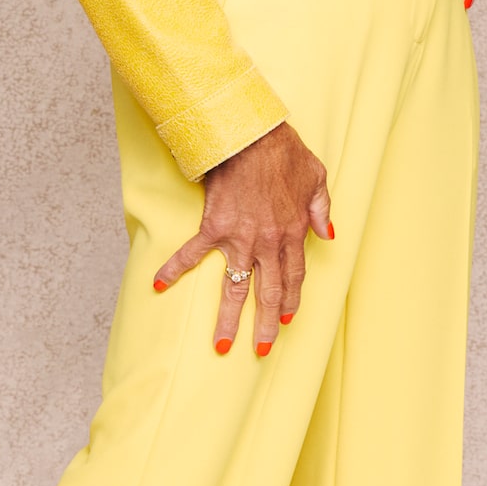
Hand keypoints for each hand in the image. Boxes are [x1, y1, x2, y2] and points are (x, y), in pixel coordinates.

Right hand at [152, 121, 332, 356]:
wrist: (252, 136)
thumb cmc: (285, 152)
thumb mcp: (317, 178)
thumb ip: (322, 210)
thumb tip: (327, 234)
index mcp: (293, 232)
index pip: (294, 276)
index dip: (292, 300)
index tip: (288, 319)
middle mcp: (268, 242)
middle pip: (268, 292)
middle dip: (266, 324)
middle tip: (262, 349)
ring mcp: (240, 238)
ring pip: (235, 287)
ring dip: (228, 318)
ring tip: (221, 345)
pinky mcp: (214, 227)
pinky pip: (192, 254)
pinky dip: (174, 269)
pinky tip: (159, 286)